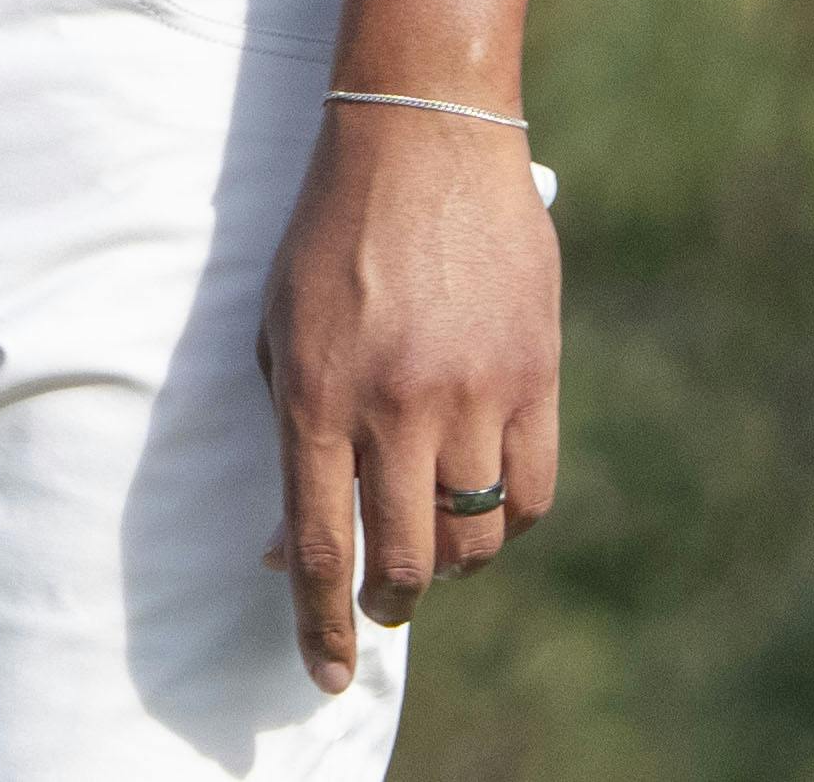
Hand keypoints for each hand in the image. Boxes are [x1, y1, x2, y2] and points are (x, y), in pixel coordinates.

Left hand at [255, 96, 560, 691]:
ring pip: (472, 537)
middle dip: (387, 602)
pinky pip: (530, 492)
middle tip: (382, 601)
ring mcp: (472, 392)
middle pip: (402, 559)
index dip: (320, 627)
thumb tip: (292, 546)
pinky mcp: (534, 374)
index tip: (326, 676)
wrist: (422, 137)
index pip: (320, 547)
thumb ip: (289, 435)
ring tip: (432, 548)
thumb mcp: (279, 328)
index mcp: (317, 395)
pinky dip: (505, 521)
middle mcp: (394, 406)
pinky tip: (484, 511)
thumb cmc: (333, 232)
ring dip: (449, 563)